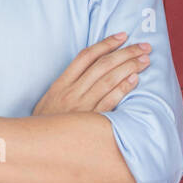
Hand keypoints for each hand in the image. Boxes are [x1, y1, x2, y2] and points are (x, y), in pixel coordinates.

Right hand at [33, 33, 150, 115]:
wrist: (38, 146)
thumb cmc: (47, 123)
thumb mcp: (51, 98)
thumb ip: (69, 83)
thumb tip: (94, 68)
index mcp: (61, 83)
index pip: (86, 56)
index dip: (106, 43)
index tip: (122, 36)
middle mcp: (72, 92)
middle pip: (102, 65)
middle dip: (126, 53)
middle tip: (143, 46)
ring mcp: (82, 106)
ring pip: (108, 80)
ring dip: (129, 67)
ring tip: (144, 59)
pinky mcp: (90, 121)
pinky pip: (109, 101)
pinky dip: (123, 88)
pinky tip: (135, 79)